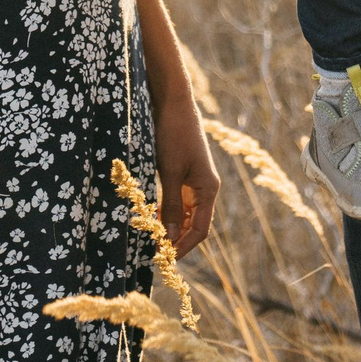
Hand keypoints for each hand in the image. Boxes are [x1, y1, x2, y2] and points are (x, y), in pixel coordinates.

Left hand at [152, 97, 220, 255]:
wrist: (172, 102)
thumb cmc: (173, 135)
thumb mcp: (170, 173)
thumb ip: (171, 206)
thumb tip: (170, 238)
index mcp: (208, 189)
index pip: (200, 229)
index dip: (184, 247)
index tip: (165, 259)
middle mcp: (205, 187)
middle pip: (194, 224)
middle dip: (177, 239)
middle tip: (155, 252)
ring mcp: (195, 180)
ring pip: (186, 213)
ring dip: (171, 227)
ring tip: (152, 239)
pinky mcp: (183, 172)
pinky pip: (178, 200)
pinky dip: (167, 211)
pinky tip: (152, 218)